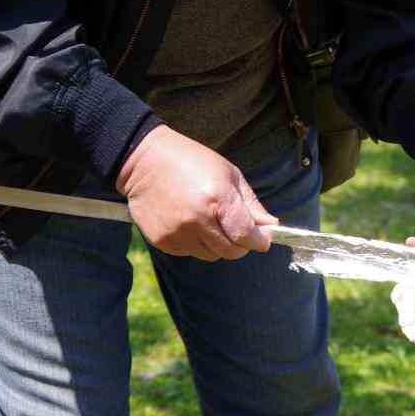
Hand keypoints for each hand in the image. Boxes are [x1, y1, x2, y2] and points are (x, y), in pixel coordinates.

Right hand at [117, 125, 277, 260]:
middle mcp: (197, 219)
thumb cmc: (192, 161)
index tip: (263, 238)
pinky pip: (190, 253)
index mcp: (217, 199)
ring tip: (209, 221)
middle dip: (240, 244)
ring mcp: (177, 232)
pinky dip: (196, 243)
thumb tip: (271, 227)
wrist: (143, 159)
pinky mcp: (162, 240)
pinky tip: (190, 223)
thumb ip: (251, 205)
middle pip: (232, 251)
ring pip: (212, 255)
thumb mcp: (229, 174)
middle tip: (237, 229)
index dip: (259, 241)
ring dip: (217, 244)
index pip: (246, 236)